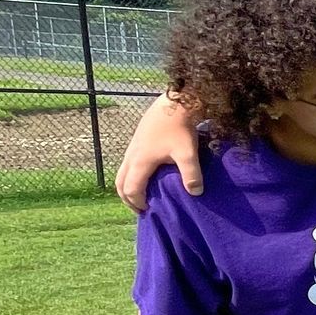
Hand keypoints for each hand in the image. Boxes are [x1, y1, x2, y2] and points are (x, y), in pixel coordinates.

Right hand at [117, 93, 202, 211]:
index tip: (148, 211)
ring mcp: (132, 148)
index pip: (131, 189)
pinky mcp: (137, 141)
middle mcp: (131, 156)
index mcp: (140, 162)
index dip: (137, 203)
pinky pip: (127, 164)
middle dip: (127, 198)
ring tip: (141, 196)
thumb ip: (191, 174)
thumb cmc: (179, 128)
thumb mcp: (188, 153)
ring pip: (122, 172)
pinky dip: (131, 175)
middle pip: (120, 183)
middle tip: (140, 209)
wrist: (174, 103)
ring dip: (127, 186)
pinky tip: (146, 176)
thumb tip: (195, 193)